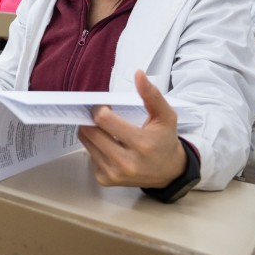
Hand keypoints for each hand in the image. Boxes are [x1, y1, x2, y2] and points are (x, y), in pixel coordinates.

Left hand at [77, 70, 185, 187]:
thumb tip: (138, 74)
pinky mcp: (105, 180)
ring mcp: (113, 174)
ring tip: (106, 129)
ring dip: (91, 131)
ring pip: (86, 141)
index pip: (104, 121)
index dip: (99, 109)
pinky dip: (94, 146)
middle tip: (103, 116)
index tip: (105, 106)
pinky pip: (88, 154)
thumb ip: (152, 94)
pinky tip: (109, 145)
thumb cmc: (165, 140)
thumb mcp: (165, 116)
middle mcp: (126, 163)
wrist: (168, 172)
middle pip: (90, 131)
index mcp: (142, 145)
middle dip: (92, 119)